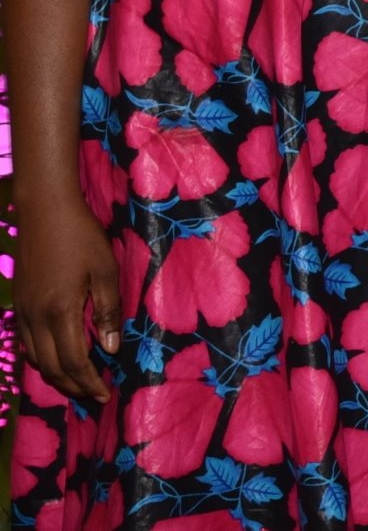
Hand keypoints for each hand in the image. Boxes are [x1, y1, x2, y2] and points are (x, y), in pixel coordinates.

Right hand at [15, 191, 120, 403]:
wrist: (44, 211)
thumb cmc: (82, 237)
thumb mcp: (105, 270)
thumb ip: (108, 310)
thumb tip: (110, 348)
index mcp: (60, 313)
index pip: (73, 362)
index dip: (88, 383)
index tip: (104, 395)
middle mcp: (35, 319)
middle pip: (50, 368)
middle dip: (72, 386)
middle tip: (92, 396)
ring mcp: (22, 313)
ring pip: (34, 359)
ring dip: (56, 376)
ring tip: (77, 383)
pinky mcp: (18, 304)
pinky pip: (25, 343)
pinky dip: (40, 358)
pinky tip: (54, 358)